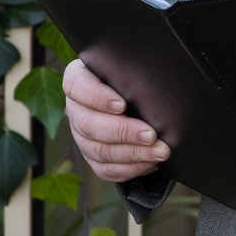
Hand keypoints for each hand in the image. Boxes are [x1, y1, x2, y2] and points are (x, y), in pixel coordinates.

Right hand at [64, 59, 170, 183]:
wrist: (141, 101)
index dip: (96, 97)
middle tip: (151, 134)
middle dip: (123, 131)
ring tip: (160, 151)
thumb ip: (135, 68)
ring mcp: (82, 136)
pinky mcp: (93, 157)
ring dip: (132, 153)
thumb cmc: (137, 77)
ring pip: (99, 150)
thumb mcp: (133, 66)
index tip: (122, 104)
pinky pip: (107, 169)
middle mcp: (76, 109)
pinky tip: (151, 163)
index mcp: (79, 79)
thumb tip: (160, 74)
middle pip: (88, 124)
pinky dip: (130, 168)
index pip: (75, 85)